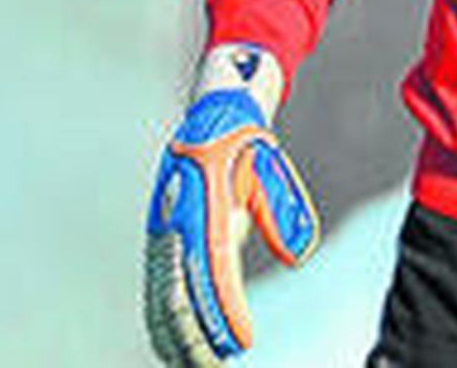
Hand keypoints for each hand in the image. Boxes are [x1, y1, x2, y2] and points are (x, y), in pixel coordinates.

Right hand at [144, 46, 319, 363]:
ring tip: (200, 363)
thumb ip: (282, 212)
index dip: (227, 311)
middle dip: (198, 336)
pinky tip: (175, 344)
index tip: (243, 340)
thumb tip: (299, 257)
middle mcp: (177, 223)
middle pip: (181, 294)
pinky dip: (164, 319)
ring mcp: (163, 232)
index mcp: (205, 207)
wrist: (212, 114)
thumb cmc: (246, 143)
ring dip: (179, 335)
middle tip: (220, 365)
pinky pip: (157, 287)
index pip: (215, 272)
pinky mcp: (159, 238)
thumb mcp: (269, 171)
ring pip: (163, 297)